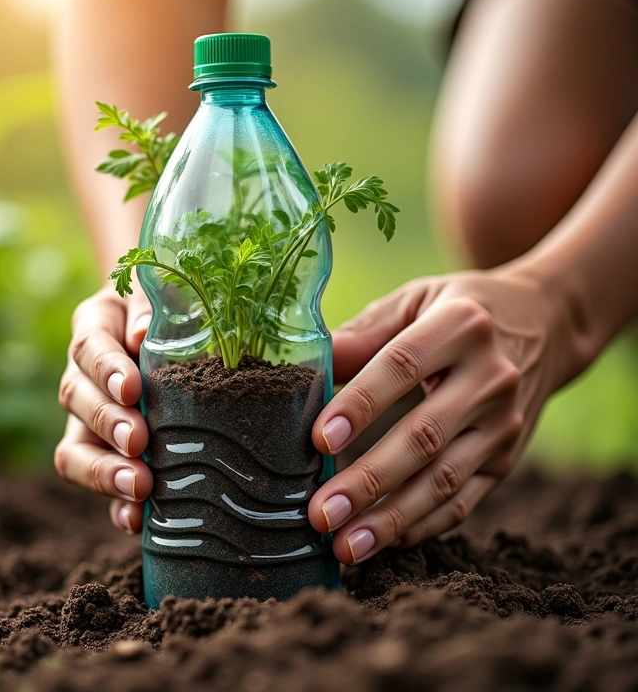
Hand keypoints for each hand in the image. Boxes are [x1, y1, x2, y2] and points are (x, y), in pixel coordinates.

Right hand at [56, 284, 152, 532]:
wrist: (169, 314)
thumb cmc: (168, 298)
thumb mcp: (160, 289)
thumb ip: (151, 306)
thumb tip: (143, 337)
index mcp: (96, 325)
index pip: (88, 347)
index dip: (106, 370)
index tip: (132, 388)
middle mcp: (83, 374)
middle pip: (76, 399)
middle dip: (106, 424)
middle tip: (138, 441)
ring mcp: (88, 416)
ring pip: (75, 449)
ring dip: (103, 471)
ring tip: (138, 489)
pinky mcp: (106, 450)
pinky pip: (99, 480)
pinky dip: (114, 504)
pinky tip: (136, 520)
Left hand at [308, 267, 579, 563]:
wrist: (543, 325)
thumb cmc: (456, 309)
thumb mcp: (414, 301)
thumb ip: (364, 333)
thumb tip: (303, 368)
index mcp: (460, 325)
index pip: (403, 365)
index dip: (361, 404)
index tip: (320, 439)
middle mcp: (491, 377)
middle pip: (424, 436)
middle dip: (368, 480)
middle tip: (321, 512)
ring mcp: (504, 423)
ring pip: (444, 480)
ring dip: (391, 518)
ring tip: (344, 546)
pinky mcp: (507, 458)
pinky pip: (464, 501)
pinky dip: (422, 525)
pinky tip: (383, 541)